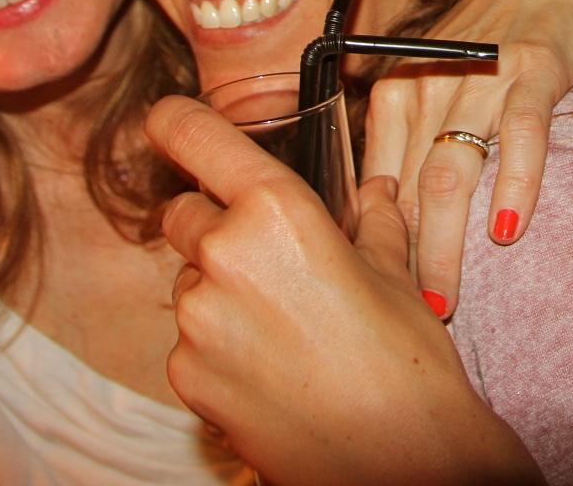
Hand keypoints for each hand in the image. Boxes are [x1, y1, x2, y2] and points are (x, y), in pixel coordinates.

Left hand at [148, 96, 539, 485]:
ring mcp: (197, 320)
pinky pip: (191, 338)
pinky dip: (220, 343)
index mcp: (275, 210)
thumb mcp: (392, 273)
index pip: (195, 137)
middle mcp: (223, 255)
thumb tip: (374, 192)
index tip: (167, 119)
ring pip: (190, 281)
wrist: (399, 459)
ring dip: (220, 288)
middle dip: (215, 224)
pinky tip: (273, 365)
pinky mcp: (187, 374)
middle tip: (268, 255)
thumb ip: (370, 221)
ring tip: (285, 324)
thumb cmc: (405, 360)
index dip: (175, 121)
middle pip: (184, 214)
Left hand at [363, 0, 572, 315]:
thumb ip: (406, 143)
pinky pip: (520, 137)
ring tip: (444, 301)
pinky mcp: (533, 72)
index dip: (373, 249)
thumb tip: (378, 231)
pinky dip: (515, 185)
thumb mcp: (434, 84)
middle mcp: (428, 85)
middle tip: (405, 325)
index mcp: (395, 93)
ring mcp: (481, 79)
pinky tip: (509, 232)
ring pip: (452, 173)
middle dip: (403, 265)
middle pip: (407, 191)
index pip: (375, 185)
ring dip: (445, 244)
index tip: (374, 303)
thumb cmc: (489, 44)